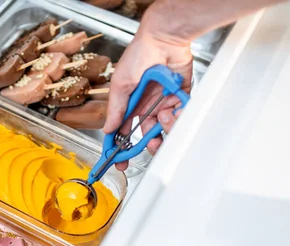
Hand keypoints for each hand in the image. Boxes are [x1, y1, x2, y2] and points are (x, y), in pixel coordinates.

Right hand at [104, 26, 192, 170]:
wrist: (163, 39)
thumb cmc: (139, 54)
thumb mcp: (120, 85)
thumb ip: (115, 109)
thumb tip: (108, 129)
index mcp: (129, 104)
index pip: (123, 130)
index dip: (119, 147)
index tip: (118, 161)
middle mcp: (146, 105)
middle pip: (147, 134)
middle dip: (149, 144)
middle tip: (150, 145)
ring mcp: (163, 102)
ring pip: (165, 127)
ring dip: (165, 127)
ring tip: (163, 117)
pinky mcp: (180, 96)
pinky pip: (181, 114)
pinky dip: (179, 116)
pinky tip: (174, 110)